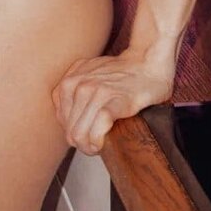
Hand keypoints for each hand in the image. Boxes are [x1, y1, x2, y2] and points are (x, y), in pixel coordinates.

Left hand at [51, 52, 174, 155]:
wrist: (149, 63)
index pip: (61, 119)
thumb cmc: (122, 74)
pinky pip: (97, 128)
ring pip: (80, 133)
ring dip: (90, 146)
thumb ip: (74, 91)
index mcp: (70, 80)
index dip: (74, 132)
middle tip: (95, 145)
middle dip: (82, 144)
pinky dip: (99, 141)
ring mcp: (96, 91)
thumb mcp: (88, 74)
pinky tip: (104, 143)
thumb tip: (67, 122)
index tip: (87, 134)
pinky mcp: (115, 100)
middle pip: (70, 130)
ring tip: (100, 145)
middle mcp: (79, 84)